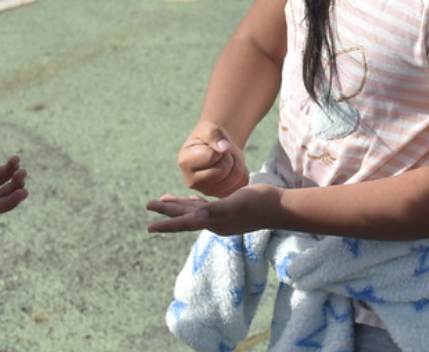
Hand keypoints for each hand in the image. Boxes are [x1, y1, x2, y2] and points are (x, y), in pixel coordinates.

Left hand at [146, 184, 278, 234]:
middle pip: (185, 216)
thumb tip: (197, 216)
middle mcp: (214, 222)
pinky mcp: (228, 210)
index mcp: (213, 221)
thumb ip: (216, 210)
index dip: (166, 223)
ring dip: (179, 207)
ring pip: (194, 211)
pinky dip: (196, 204)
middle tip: (149, 205)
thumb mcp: (236, 203)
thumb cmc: (259, 202)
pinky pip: (206, 208)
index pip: (184, 223)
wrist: (279, 206)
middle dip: (167, 211)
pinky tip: (192, 201)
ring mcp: (221, 217)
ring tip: (163, 201)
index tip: (149, 227)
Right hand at [176, 126, 246, 195]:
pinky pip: (241, 185)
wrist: (217, 145)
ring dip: (237, 164)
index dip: (219, 149)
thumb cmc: (210, 136)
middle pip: (222, 171)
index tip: (215, 145)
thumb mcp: (210, 130)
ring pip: (233, 180)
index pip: (212, 157)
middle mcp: (192, 182)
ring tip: (228, 159)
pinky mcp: (221, 195)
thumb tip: (225, 149)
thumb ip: (215, 137)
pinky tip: (233, 167)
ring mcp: (207, 191)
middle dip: (228, 158)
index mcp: (185, 163)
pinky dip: (242, 172)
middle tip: (223, 153)